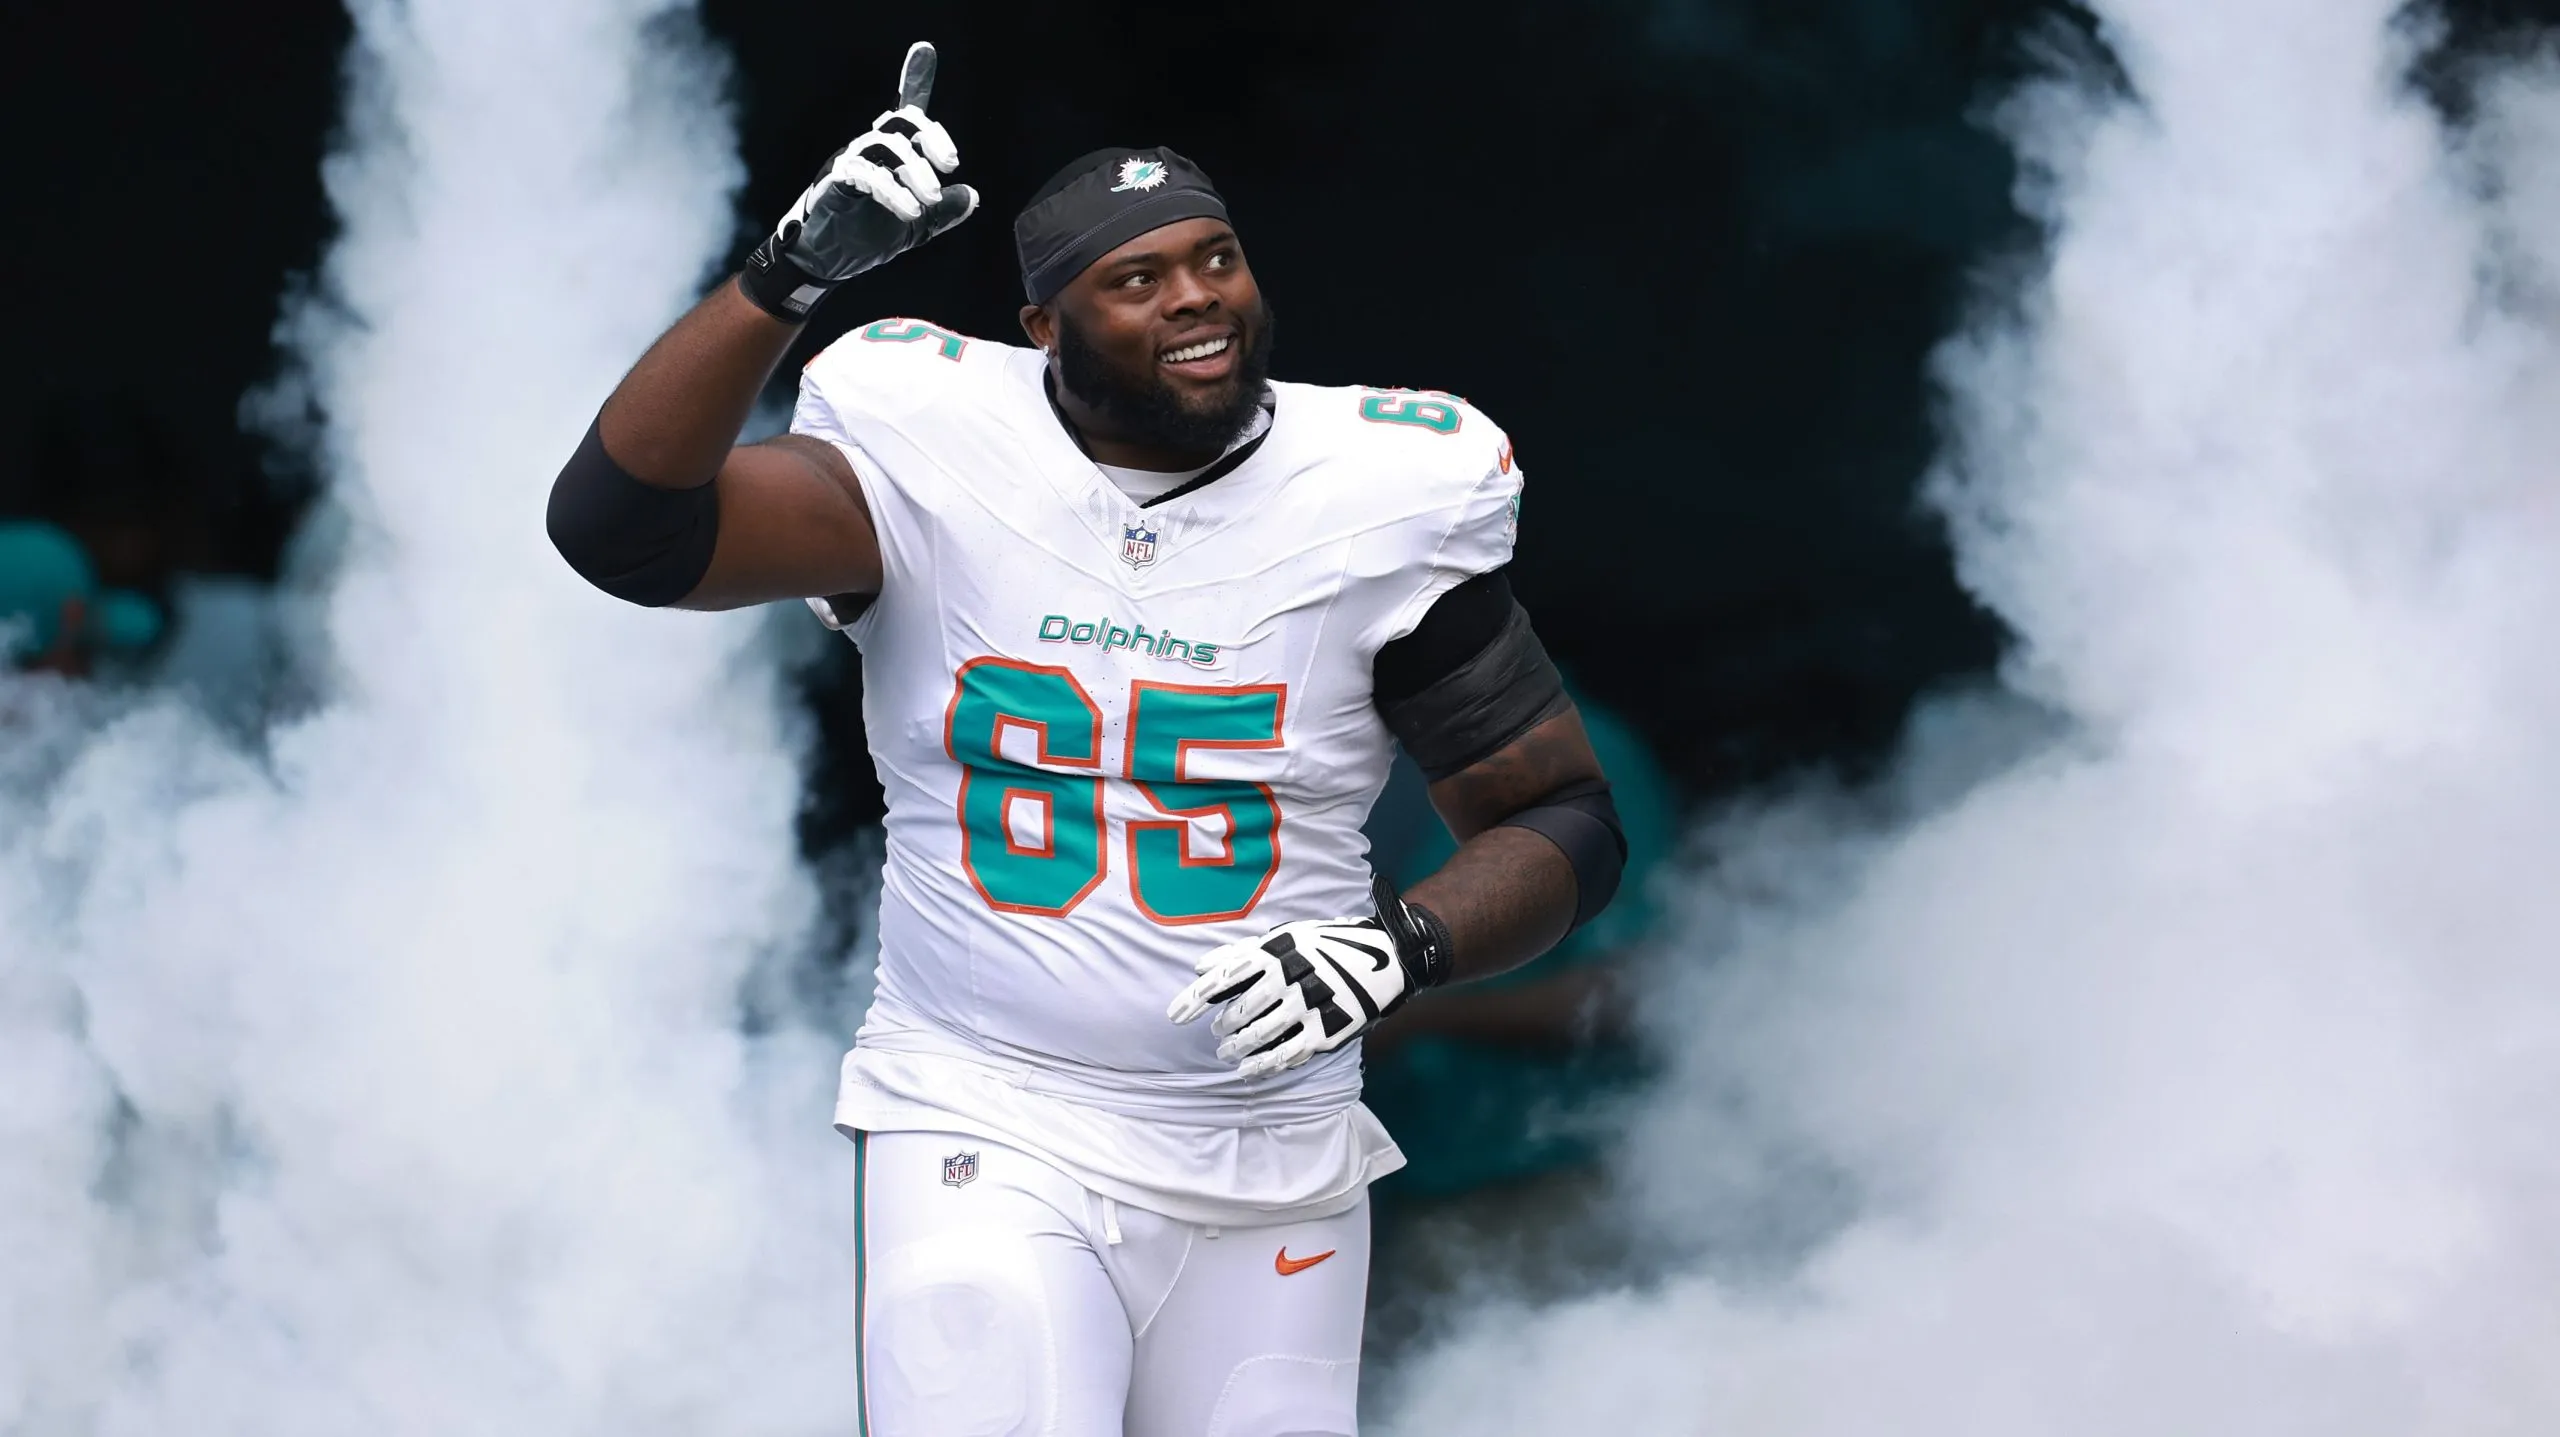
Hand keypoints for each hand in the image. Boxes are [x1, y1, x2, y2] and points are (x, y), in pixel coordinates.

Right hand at [738, 41, 977, 319]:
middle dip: (930, 136)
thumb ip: (942, 213)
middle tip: (951, 165)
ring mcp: (850, 162)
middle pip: (900, 120)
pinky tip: (909, 211)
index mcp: (890, 155)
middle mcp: (870, 150)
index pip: (905, 112)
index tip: (924, 49)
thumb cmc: (864, 240)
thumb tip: (972, 196)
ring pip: (884, 144)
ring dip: (914, 169)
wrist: (825, 264)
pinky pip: (864, 173)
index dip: (914, 78)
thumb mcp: (915, 228)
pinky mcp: (835, 182)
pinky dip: (891, 190)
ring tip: (929, 199)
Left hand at [1167, 879, 1452, 1078]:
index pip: (1227, 976)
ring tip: (1226, 1053)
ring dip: (1238, 1048)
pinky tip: (1249, 1071)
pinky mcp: (1329, 1028)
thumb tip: (1200, 968)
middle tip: (1217, 1033)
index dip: (1197, 998)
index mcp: (1279, 950)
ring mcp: (1311, 1004)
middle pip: (1244, 1009)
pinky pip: (1288, 1053)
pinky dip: (1264, 1065)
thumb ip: (1242, 953)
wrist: (1389, 956)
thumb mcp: (1287, 937)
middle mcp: (1292, 976)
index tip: (1175, 1016)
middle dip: (1224, 1026)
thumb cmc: (1327, 944)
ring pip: (1262, 1034)